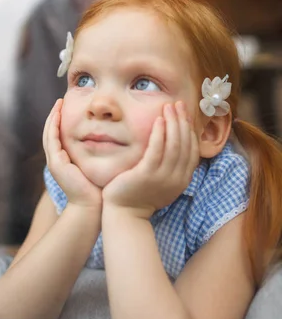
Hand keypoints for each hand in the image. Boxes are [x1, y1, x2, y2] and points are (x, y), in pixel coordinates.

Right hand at [43, 99, 101, 209]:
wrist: (93, 207)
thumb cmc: (99, 188)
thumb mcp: (97, 165)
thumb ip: (99, 153)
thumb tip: (112, 139)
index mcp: (65, 160)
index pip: (59, 136)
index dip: (61, 121)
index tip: (68, 106)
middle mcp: (57, 160)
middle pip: (51, 132)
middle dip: (54, 116)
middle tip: (60, 100)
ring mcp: (54, 162)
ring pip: (48, 134)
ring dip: (52, 117)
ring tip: (58, 103)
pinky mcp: (56, 163)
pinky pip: (51, 139)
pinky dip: (53, 126)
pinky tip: (58, 114)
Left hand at [102, 101, 198, 217]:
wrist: (124, 214)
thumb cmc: (140, 195)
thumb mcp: (162, 181)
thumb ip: (171, 165)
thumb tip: (175, 143)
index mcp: (183, 180)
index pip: (193, 150)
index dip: (190, 130)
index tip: (185, 114)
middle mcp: (177, 178)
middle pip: (185, 144)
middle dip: (183, 121)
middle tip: (178, 104)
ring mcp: (163, 177)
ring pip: (174, 145)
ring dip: (173, 123)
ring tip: (168, 107)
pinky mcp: (146, 174)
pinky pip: (156, 150)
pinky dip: (159, 134)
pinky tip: (158, 120)